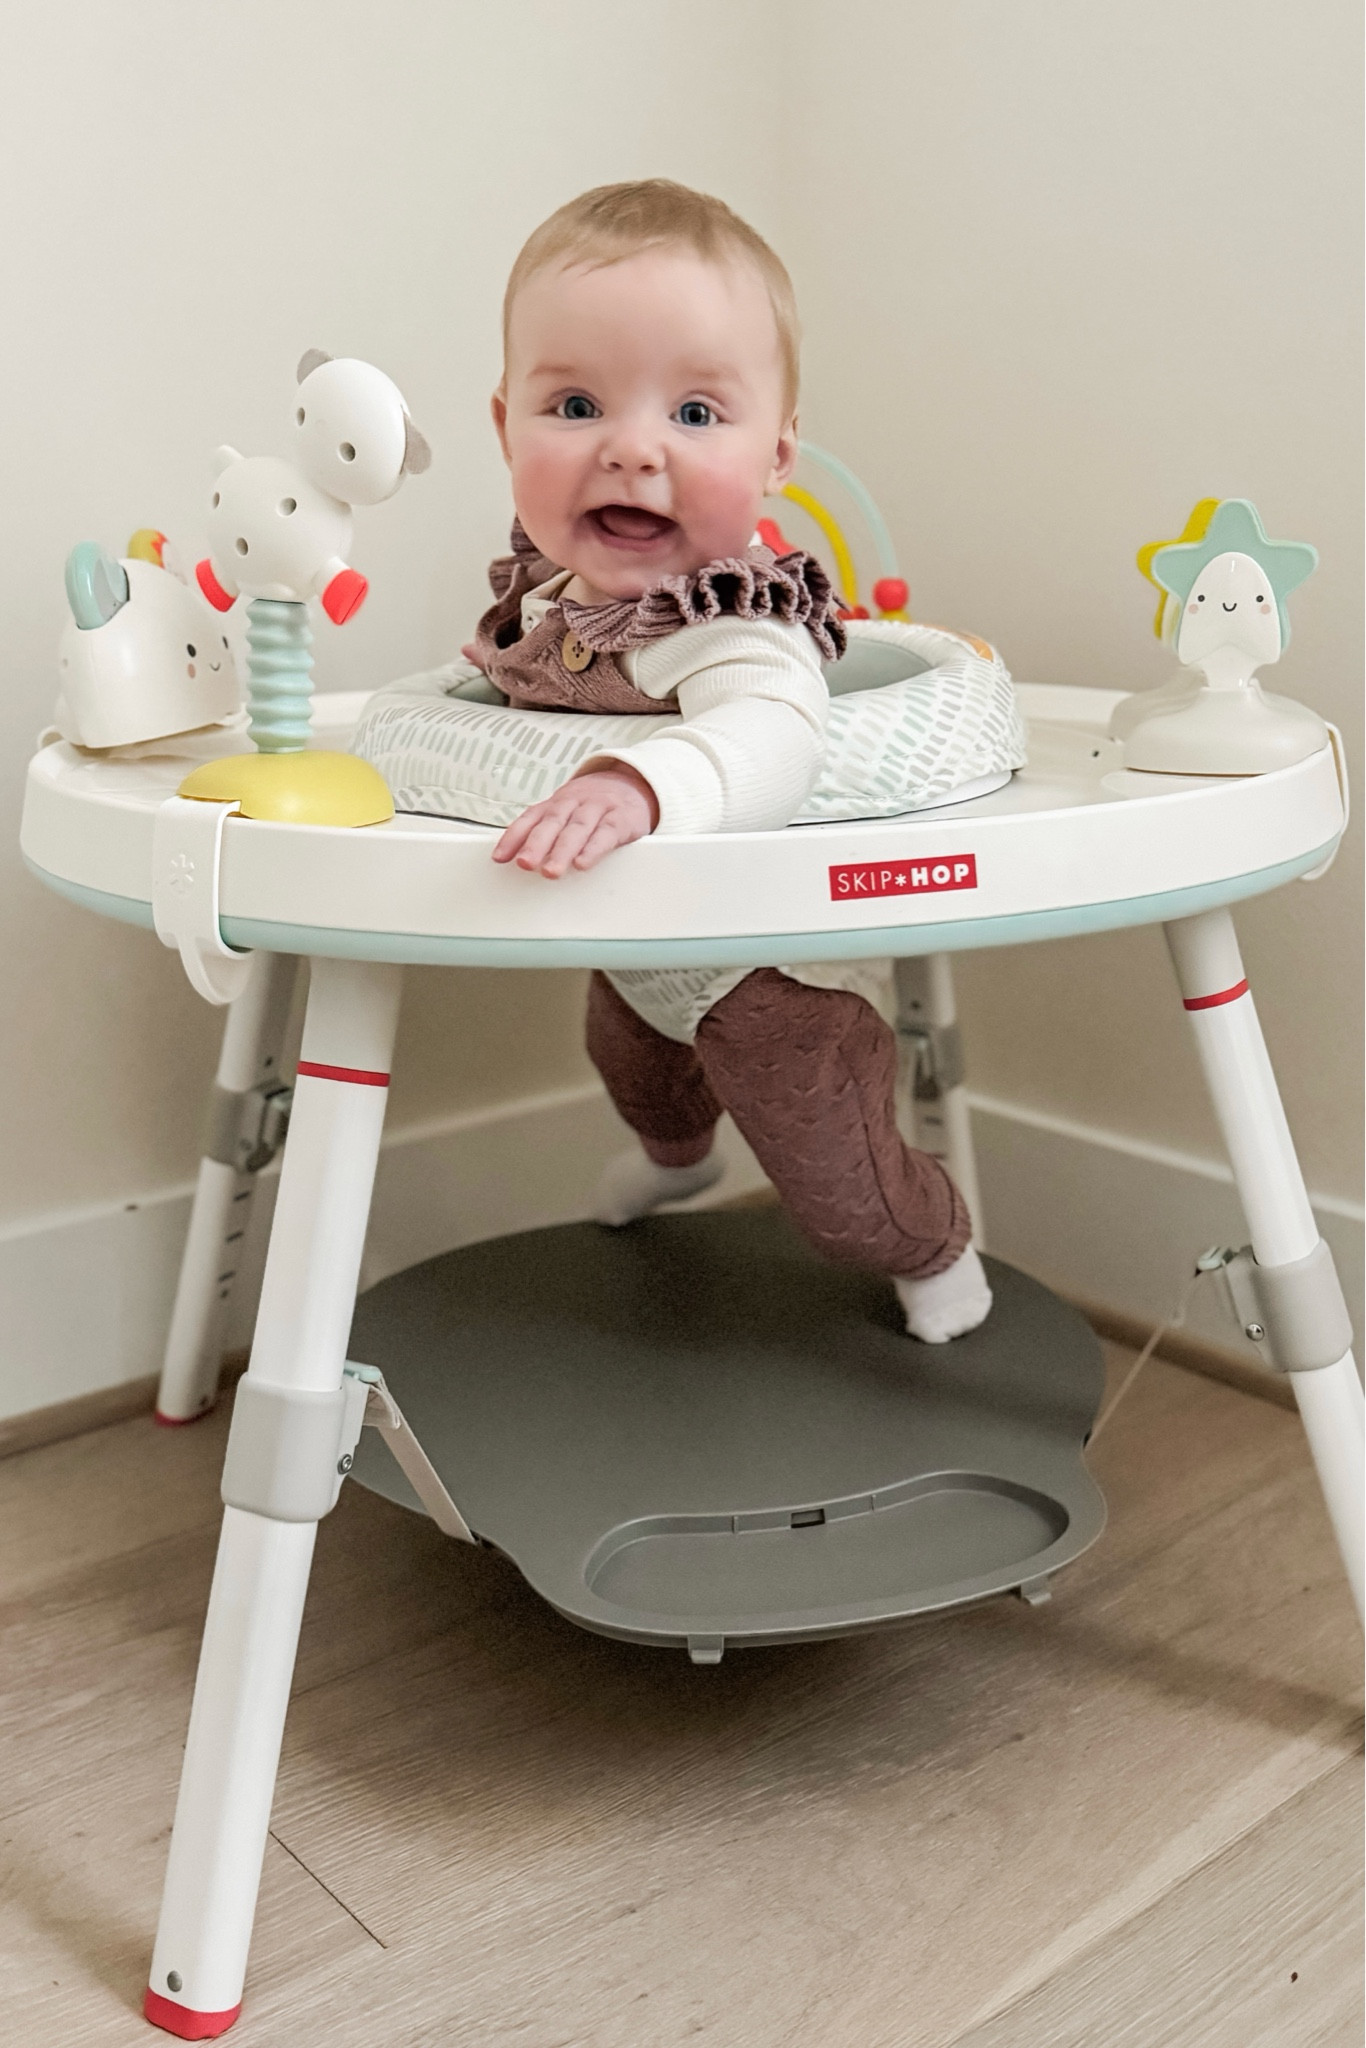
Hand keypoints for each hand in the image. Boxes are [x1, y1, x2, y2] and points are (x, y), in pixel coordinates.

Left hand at [492, 765, 658, 878]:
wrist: (632, 783)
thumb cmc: (592, 805)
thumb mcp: (566, 811)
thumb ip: (542, 830)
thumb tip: (512, 855)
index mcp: (556, 803)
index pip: (530, 818)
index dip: (513, 837)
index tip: (500, 857)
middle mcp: (574, 802)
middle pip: (552, 822)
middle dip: (536, 844)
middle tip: (525, 864)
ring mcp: (598, 808)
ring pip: (577, 828)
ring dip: (562, 850)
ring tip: (550, 871)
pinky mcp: (621, 818)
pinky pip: (606, 833)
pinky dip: (593, 849)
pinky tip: (582, 863)